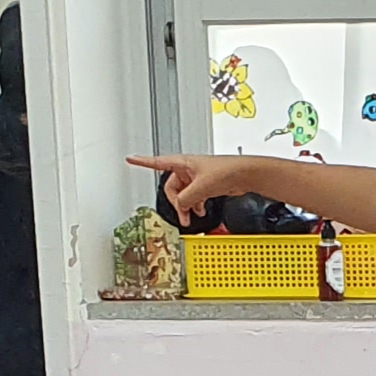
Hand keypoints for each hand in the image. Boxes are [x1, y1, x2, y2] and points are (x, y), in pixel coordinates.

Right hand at [127, 151, 257, 221]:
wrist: (245, 175)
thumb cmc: (227, 171)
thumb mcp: (201, 187)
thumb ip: (186, 199)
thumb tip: (180, 206)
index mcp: (182, 163)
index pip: (157, 162)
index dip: (143, 162)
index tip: (130, 159)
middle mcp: (188, 169)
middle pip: (172, 188)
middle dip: (176, 202)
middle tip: (182, 213)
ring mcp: (196, 178)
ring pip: (183, 195)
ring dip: (186, 206)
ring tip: (190, 216)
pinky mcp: (205, 185)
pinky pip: (193, 197)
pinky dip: (195, 205)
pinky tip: (200, 211)